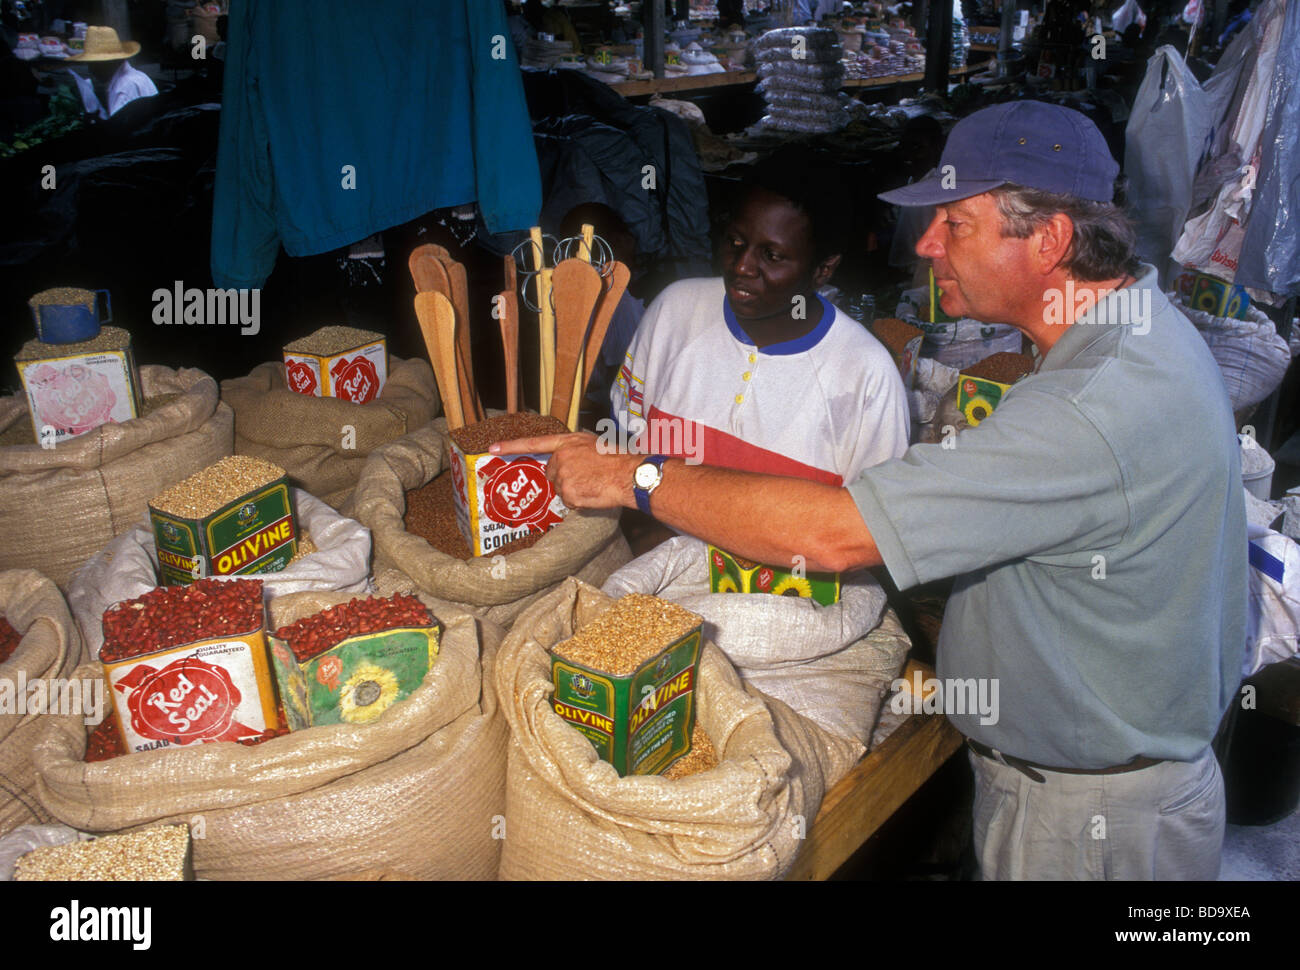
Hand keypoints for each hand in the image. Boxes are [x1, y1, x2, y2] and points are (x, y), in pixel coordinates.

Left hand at [490, 432, 638, 509]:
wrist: (628, 474)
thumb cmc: (618, 459)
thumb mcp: (594, 444)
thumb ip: (576, 450)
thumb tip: (570, 461)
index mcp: (567, 442)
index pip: (534, 443)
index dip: (511, 446)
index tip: (492, 449)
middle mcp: (561, 457)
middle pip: (551, 474)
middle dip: (564, 479)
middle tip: (587, 478)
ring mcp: (562, 475)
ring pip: (560, 489)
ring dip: (574, 491)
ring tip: (594, 485)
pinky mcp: (567, 492)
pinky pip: (569, 502)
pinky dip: (579, 502)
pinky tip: (593, 494)